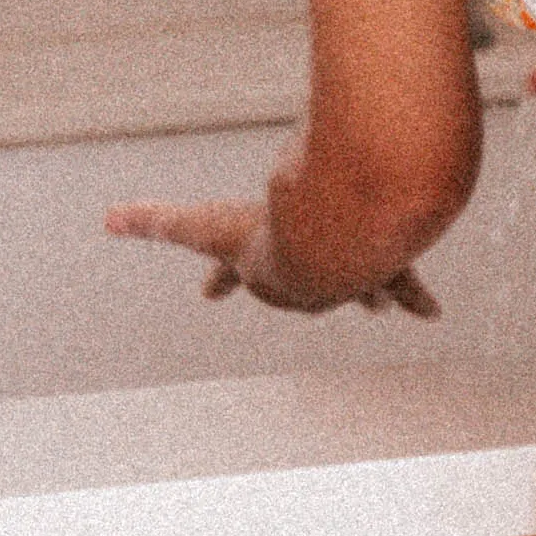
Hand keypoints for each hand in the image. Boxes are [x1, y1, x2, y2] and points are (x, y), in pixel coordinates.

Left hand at [102, 201, 441, 317]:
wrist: (323, 251)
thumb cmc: (262, 238)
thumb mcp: (198, 224)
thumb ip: (153, 220)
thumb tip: (104, 219)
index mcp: (260, 268)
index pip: (229, 276)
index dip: (217, 282)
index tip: (204, 296)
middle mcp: (303, 282)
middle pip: (299, 288)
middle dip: (301, 289)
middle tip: (304, 293)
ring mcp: (344, 280)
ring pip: (358, 289)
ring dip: (368, 296)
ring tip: (379, 309)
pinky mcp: (383, 270)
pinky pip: (402, 285)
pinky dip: (414, 298)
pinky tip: (430, 316)